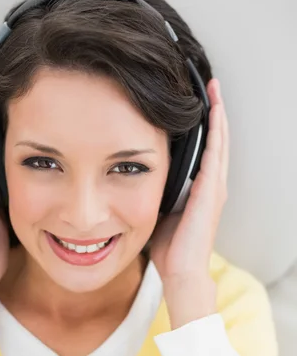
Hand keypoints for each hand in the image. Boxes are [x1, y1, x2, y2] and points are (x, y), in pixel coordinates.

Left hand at [150, 78, 228, 284]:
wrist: (181, 272)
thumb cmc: (171, 248)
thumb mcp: (161, 212)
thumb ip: (158, 192)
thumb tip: (137, 178)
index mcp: (200, 189)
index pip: (205, 149)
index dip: (204, 124)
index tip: (195, 101)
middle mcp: (212, 184)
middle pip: (216, 139)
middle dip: (213, 110)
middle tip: (209, 83)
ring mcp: (214, 187)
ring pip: (219, 141)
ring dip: (217, 114)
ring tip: (213, 88)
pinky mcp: (211, 191)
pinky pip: (215, 153)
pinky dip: (215, 131)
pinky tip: (212, 112)